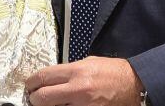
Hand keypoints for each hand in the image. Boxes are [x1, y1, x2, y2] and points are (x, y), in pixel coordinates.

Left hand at [26, 57, 143, 105]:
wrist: (135, 84)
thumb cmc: (112, 72)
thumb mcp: (88, 63)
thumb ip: (69, 71)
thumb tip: (52, 78)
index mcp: (76, 72)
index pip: (43, 77)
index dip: (31, 82)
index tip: (29, 85)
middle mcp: (78, 89)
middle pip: (43, 97)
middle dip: (35, 98)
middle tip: (35, 98)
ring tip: (50, 103)